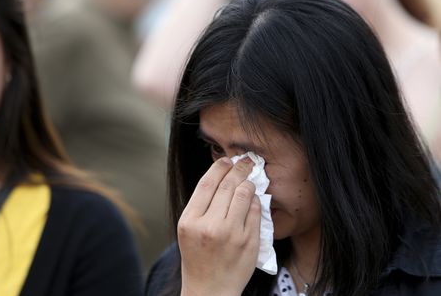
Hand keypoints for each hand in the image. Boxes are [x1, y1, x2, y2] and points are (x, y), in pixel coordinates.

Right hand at [178, 157, 261, 295]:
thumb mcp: (188, 229)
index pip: (207, 183)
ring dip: (248, 183)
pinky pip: (256, 211)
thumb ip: (201, 205)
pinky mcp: (249, 242)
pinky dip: (256, 201)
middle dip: (238, 169)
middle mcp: (210, 226)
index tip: (226, 160)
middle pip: (227, 185)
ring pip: (244, 194)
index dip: (219, 167)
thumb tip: (221, 175)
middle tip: (244, 162)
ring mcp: (231, 234)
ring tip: (249, 180)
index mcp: (190, 221)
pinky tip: (254, 199)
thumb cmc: (198, 257)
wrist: (210, 289)